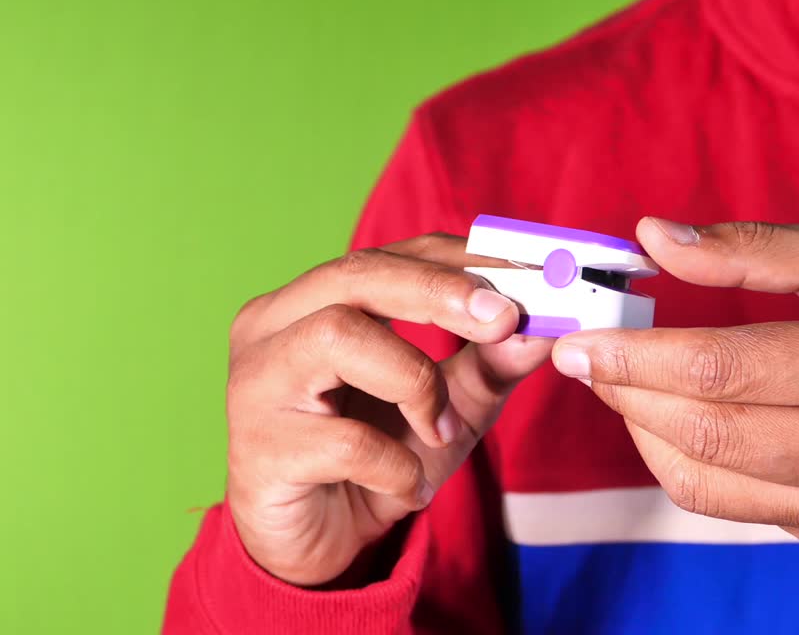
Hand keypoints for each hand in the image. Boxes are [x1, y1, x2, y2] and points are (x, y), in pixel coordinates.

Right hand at [226, 234, 552, 585]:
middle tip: (504, 316)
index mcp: (309, 302)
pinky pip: (343, 440)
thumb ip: (487, 364)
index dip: (453, 258)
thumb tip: (543, 327)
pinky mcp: (259, 448)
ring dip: (413, 382)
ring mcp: (255, 383)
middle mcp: (271, 327)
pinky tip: (409, 487)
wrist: (315, 544)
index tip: (523, 273)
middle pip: (351, 276)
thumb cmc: (370, 461)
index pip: (384, 255)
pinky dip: (395, 464)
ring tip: (439, 430)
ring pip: (335, 336)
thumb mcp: (444, 407)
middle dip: (436, 290)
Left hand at [553, 218, 798, 558]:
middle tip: (579, 356)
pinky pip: (726, 504)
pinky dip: (674, 459)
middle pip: (705, 431)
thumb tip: (652, 237)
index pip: (723, 367)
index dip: (635, 354)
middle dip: (623, 390)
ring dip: (639, 427)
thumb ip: (754, 249)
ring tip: (617, 381)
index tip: (580, 336)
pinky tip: (662, 417)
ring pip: (703, 480)